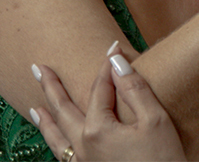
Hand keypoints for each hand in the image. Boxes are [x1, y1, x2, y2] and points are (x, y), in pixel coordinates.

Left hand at [32, 46, 184, 161]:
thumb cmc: (163, 161)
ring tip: (35, 108)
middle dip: (51, 88)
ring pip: (57, 139)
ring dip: (46, 121)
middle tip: (38, 69)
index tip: (114, 47)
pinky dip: (56, 144)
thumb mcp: (155, 121)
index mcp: (98, 130)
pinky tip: (58, 142)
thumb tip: (116, 62)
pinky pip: (64, 157)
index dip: (108, 67)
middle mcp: (84, 147)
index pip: (99, 89)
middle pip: (64, 111)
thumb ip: (134, 90)